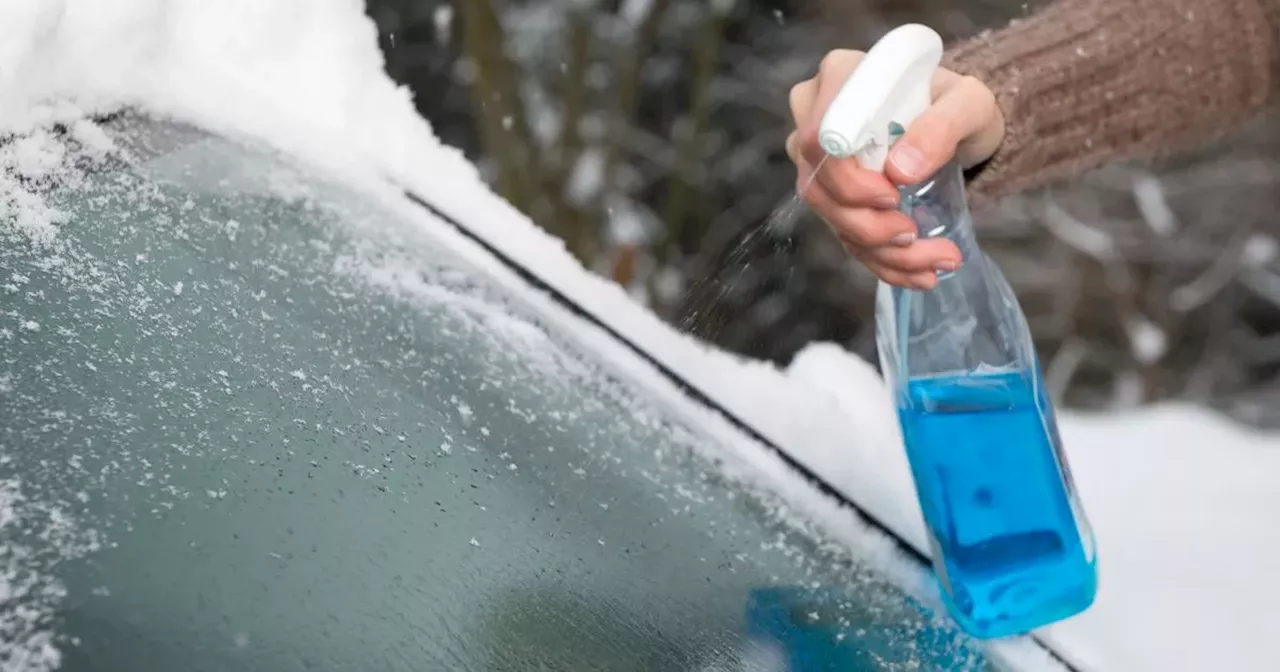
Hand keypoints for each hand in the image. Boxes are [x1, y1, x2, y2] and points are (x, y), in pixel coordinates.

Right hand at [786, 49, 1004, 289]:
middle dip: (867, 225)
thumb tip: (902, 170)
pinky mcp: (833, 195)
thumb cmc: (959, 104)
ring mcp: (819, 161)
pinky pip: (845, 236)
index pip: (820, 137)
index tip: (893, 195)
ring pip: (831, 218)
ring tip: (935, 261)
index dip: (847, 178)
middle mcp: (816, 118)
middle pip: (818, 186)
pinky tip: (919, 274)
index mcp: (840, 79)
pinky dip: (883, 263)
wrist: (960, 127)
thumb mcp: (969, 104)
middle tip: (914, 235)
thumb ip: (941, 126)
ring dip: (881, 252)